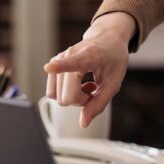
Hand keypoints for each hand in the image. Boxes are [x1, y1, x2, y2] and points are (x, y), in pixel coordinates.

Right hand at [43, 12, 135, 127]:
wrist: (107, 39)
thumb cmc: (113, 59)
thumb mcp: (114, 83)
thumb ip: (99, 103)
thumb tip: (83, 123)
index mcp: (89, 56)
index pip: (72, 62)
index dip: (60, 66)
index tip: (49, 67)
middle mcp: (69, 55)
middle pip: (66, 97)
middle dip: (80, 101)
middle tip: (94, 89)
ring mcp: (58, 59)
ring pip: (56, 96)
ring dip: (73, 97)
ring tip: (87, 85)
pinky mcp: (53, 66)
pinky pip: (53, 92)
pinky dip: (66, 93)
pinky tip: (80, 84)